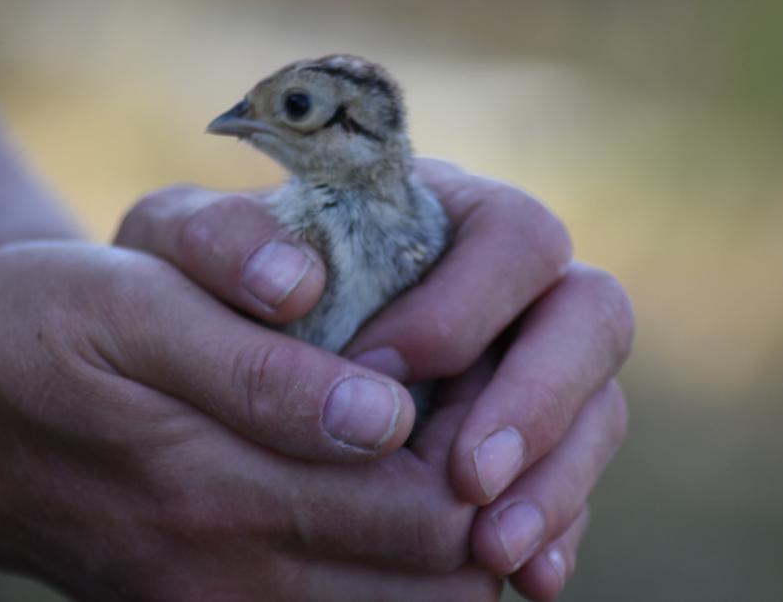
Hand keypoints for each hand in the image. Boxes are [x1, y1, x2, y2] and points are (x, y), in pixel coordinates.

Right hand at [0, 241, 499, 600]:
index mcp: (219, 487)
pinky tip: (397, 502)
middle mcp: (229, 572)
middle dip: (494, 505)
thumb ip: (256, 366)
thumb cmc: (33, 327)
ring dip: (455, 548)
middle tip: (498, 418)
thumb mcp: (130, 304)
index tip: (500, 382)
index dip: (492, 455)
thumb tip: (384, 413)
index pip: (427, 513)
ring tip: (462, 456)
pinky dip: (400, 572)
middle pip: (432, 577)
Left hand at [118, 158, 632, 599]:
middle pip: (591, 316)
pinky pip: (570, 481)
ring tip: (491, 551)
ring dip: (557, 482)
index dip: (468, 304)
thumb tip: (294, 287)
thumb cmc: (203, 286)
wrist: (209, 356)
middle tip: (466, 478)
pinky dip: (555, 529)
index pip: (514, 235)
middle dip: (539, 399)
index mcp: (449, 218)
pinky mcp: (522, 444)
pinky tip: (523, 577)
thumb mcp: (186, 250)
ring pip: (596, 408)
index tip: (378, 371)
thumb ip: (219, 239)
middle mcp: (506, 290)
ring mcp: (524, 367)